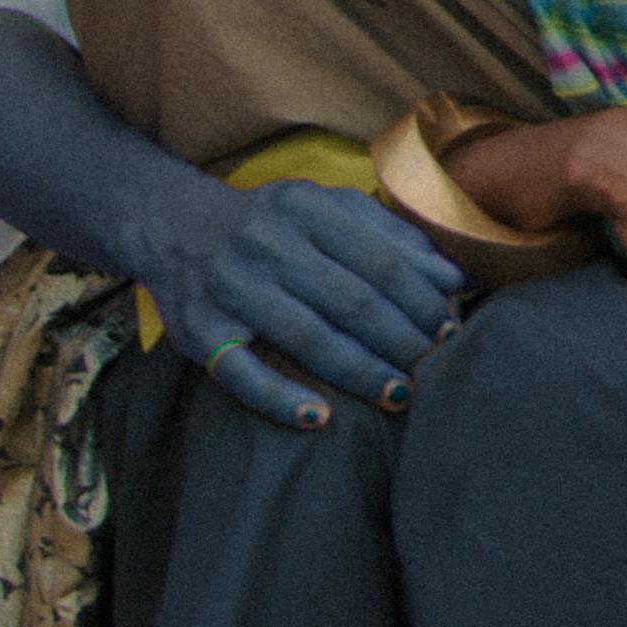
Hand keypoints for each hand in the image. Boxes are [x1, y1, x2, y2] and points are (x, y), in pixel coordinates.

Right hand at [139, 173, 462, 428]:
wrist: (171, 226)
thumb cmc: (270, 224)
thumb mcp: (325, 209)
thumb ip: (390, 236)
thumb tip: (455, 278)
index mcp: (304, 208)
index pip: (378, 260)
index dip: (421, 299)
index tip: (451, 329)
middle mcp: (266, 244)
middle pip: (350, 300)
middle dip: (401, 339)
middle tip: (436, 368)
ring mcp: (231, 289)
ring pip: (308, 337)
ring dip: (361, 371)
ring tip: (400, 396)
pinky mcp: (200, 332)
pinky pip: (242, 374)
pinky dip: (280, 399)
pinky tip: (319, 418)